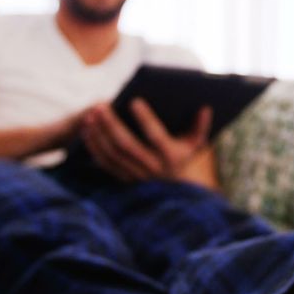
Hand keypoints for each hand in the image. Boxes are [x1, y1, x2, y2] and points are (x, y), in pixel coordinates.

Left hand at [80, 98, 212, 182]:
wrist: (177, 193)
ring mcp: (137, 176)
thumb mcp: (196, 144)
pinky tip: (87, 130)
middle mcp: (153, 168)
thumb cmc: (185, 157)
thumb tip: (205, 107)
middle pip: (127, 145)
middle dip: (111, 124)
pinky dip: (94, 147)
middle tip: (100, 105)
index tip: (133, 100)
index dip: (145, 119)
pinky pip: (105, 164)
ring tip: (90, 115)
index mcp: (171, 156)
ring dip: (99, 134)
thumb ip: (202, 126)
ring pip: (113, 154)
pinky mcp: (124, 180)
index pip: (156, 136)